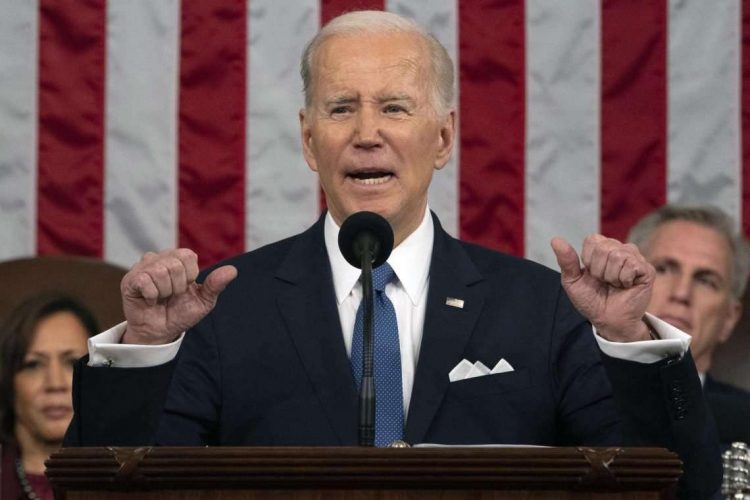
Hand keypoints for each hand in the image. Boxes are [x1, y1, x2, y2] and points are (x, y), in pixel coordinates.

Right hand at [120, 249, 237, 344]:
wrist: (162, 332)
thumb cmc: (182, 313)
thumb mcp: (204, 300)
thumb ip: (216, 284)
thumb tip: (233, 271)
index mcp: (178, 258)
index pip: (188, 256)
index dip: (190, 276)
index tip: (185, 288)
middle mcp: (159, 258)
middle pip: (175, 264)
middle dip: (178, 286)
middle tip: (171, 296)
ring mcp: (142, 267)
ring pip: (160, 271)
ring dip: (164, 292)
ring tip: (161, 298)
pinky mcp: (130, 280)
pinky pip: (145, 280)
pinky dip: (152, 295)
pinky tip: (150, 300)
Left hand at [550, 235, 653, 341]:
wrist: (608, 320)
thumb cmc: (591, 300)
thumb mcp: (573, 281)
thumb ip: (566, 261)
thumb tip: (555, 240)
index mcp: (602, 248)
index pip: (592, 240)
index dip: (588, 259)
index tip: (591, 274)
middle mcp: (620, 249)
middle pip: (604, 247)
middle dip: (598, 270)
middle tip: (604, 282)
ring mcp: (635, 258)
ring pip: (617, 256)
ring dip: (611, 276)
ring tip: (615, 284)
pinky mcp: (647, 270)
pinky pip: (631, 266)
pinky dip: (623, 280)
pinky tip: (626, 286)